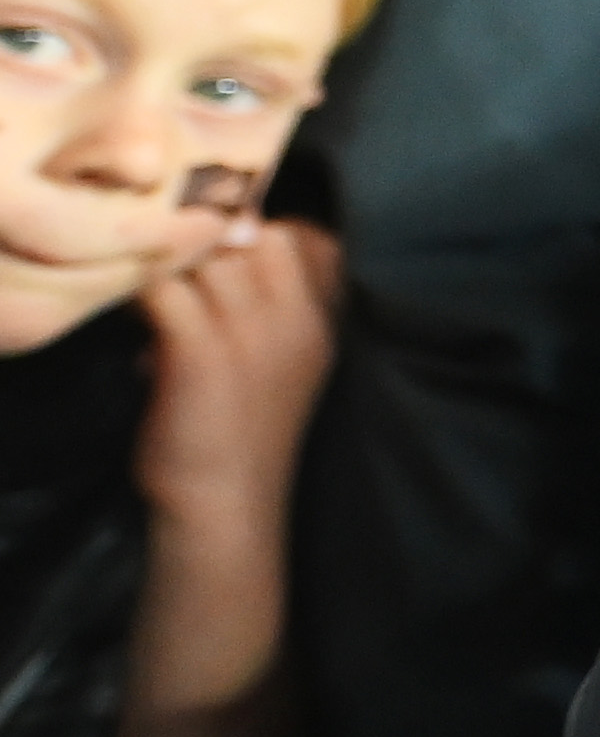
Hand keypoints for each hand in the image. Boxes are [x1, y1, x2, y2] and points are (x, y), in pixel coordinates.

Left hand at [132, 217, 340, 531]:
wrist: (227, 503)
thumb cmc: (244, 433)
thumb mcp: (282, 363)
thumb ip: (267, 309)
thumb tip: (222, 251)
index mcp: (322, 323)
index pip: (308, 237)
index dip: (260, 234)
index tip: (228, 263)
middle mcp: (297, 320)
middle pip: (252, 233)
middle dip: (208, 244)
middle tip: (181, 279)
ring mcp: (252, 334)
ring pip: (206, 254)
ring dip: (172, 267)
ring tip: (157, 300)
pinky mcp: (201, 352)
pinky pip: (163, 287)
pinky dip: (142, 294)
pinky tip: (139, 322)